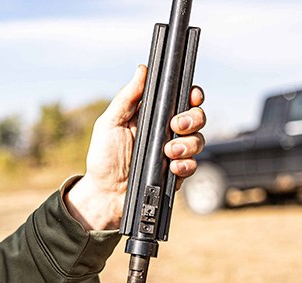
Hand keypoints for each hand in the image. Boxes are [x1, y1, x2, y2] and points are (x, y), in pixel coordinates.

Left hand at [64, 65, 206, 230]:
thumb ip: (127, 98)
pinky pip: (193, 166)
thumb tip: (142, 69)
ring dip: (188, 144)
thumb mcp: (110, 123)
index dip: (193, 95)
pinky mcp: (175, 174)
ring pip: (198, 141)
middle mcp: (167, 133)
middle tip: (176, 126)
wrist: (104, 194)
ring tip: (168, 152)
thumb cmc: (103, 157)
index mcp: (153, 117)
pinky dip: (185, 166)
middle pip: (197, 117)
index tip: (192, 96)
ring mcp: (173, 153)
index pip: (181, 99)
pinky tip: (172, 167)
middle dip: (193, 119)